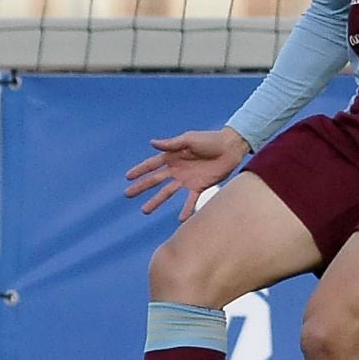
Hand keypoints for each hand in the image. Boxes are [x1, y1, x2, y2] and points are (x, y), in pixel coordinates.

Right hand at [125, 127, 251, 221]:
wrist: (231, 147)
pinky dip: (186, 209)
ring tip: (145, 211)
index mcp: (173, 156)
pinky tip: (181, 220)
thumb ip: (172, 144)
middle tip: (128, 194)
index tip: (127, 177)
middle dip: (142, 187)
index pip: (152, 164)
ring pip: (168, 192)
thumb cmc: (210, 140)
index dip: (140, 170)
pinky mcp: (200, 186)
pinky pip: (191, 200)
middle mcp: (177, 169)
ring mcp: (187, 179)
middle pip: (156, 180)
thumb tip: (151, 143)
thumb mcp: (189, 139)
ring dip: (156, 201)